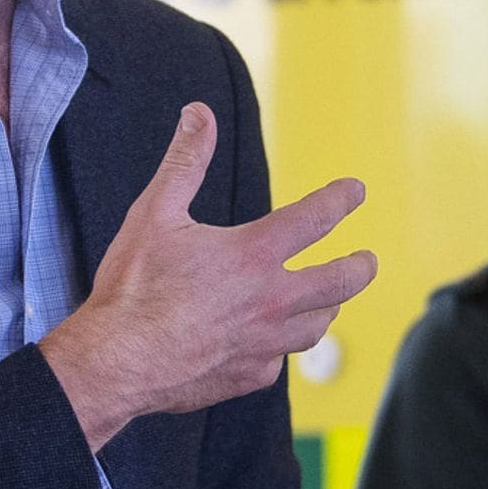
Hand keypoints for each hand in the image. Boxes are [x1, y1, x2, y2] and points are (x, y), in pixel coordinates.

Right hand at [40, 102, 376, 451]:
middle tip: (368, 260)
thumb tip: (199, 113)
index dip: (339, 200)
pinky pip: (279, 358)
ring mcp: (264, 343)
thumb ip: (185, 160)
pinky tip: (272, 341)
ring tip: (331, 301)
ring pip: (317, 325)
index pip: (314, 219)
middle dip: (359, 267)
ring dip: (329, 307)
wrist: (119, 360)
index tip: (356, 191)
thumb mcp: (155, 211)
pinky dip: (282, 343)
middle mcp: (271, 300)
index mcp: (253, 255)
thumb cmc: (135, 284)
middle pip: (339, 283)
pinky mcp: (250, 375)